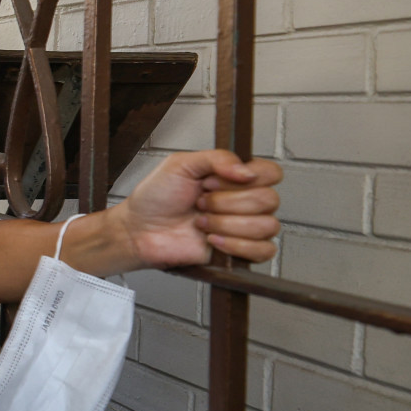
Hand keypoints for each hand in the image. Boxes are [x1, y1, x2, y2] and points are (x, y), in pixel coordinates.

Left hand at [117, 150, 283, 267]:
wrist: (140, 230)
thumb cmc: (156, 198)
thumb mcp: (181, 164)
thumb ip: (217, 158)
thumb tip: (247, 170)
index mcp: (235, 177)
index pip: (271, 172)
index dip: (247, 177)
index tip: (212, 181)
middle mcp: (245, 201)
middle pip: (269, 199)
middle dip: (227, 202)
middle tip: (200, 202)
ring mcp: (245, 227)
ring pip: (267, 226)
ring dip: (227, 224)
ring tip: (201, 222)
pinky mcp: (241, 252)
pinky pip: (264, 251)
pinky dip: (237, 246)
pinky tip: (213, 240)